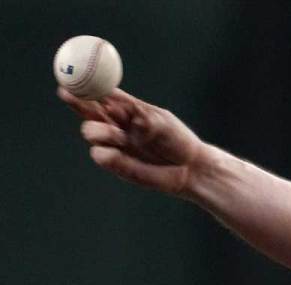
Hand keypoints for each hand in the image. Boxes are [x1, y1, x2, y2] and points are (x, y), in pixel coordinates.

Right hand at [58, 86, 205, 194]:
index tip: (70, 79)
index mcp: (125, 111)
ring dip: (100, 131)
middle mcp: (116, 125)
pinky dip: (107, 152)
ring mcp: (113, 144)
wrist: (190, 167)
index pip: (99, 96)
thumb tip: (108, 94)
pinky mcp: (115, 164)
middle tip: (67, 94)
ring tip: (120, 136)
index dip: (83, 87)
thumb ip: (131, 108)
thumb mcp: (156, 118)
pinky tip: (119, 153)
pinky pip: (99, 154)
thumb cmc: (176, 139)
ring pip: (90, 131)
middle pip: (87, 112)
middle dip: (76, 102)